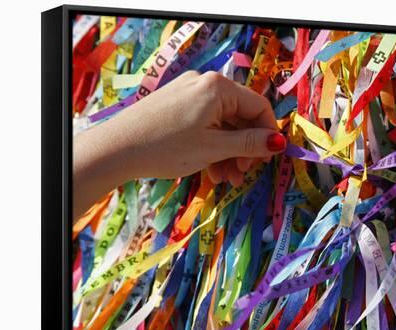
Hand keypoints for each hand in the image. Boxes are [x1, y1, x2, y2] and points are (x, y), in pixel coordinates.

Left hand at [73, 71, 285, 218]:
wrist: (116, 149)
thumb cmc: (167, 147)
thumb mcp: (214, 148)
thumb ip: (249, 144)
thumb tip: (280, 142)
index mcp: (219, 88)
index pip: (258, 107)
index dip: (267, 134)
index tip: (267, 160)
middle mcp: (205, 84)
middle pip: (240, 116)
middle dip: (244, 148)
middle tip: (243, 174)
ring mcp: (188, 93)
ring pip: (222, 124)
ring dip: (228, 152)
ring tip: (225, 179)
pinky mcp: (175, 105)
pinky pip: (204, 124)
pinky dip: (211, 146)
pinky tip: (210, 170)